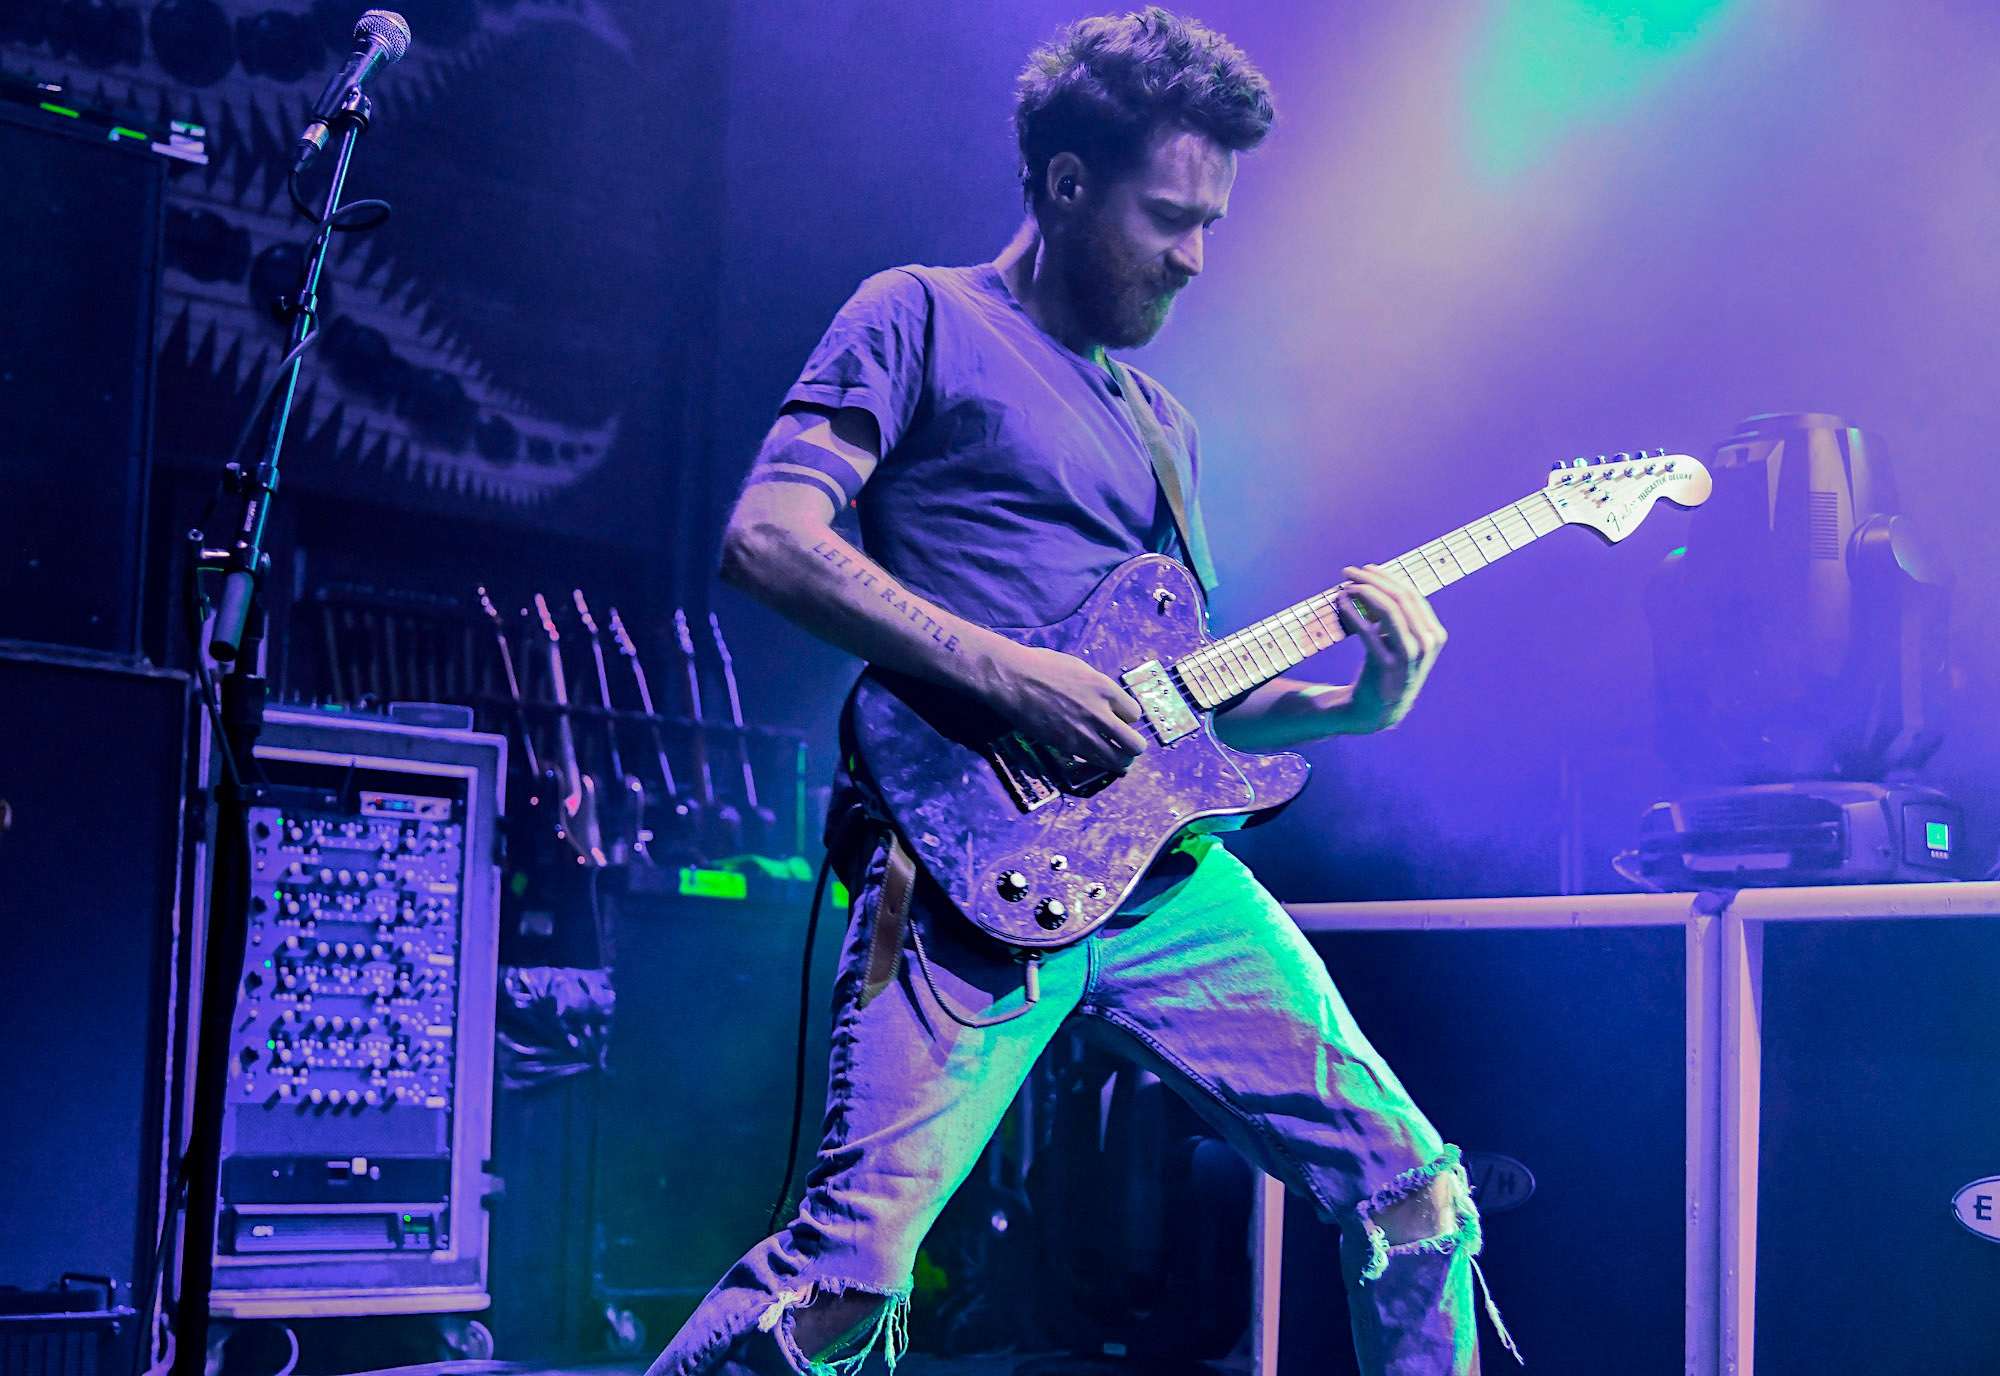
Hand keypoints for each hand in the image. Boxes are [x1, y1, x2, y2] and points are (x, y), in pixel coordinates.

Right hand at [981, 642, 1148, 771]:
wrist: (1013, 679)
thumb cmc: (1042, 667)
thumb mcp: (1080, 669)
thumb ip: (1098, 688)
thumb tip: (1108, 701)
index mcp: (1105, 689)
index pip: (1135, 714)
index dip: (1127, 717)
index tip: (1117, 717)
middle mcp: (1100, 713)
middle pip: (1135, 744)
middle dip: (1132, 746)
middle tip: (1124, 744)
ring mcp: (1083, 733)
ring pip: (1118, 760)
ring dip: (1119, 760)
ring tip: (1113, 756)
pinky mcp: (1066, 746)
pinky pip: (1093, 762)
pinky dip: (1096, 761)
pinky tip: (1089, 755)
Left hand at [1332, 563, 1446, 731]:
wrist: (1378, 710)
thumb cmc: (1386, 668)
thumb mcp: (1400, 641)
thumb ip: (1397, 615)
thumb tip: (1375, 579)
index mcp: (1434, 634)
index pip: (1413, 595)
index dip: (1388, 577)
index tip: (1366, 569)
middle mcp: (1427, 643)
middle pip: (1402, 598)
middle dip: (1373, 579)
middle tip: (1349, 572)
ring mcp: (1410, 656)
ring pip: (1390, 610)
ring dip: (1364, 592)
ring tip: (1344, 586)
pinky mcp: (1387, 667)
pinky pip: (1369, 632)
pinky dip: (1353, 613)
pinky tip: (1341, 604)